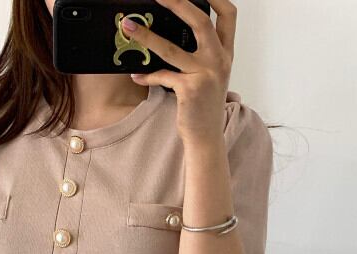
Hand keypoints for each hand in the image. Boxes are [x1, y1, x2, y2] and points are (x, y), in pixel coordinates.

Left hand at [119, 0, 234, 145]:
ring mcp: (204, 75)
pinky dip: (147, 75)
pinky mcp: (189, 90)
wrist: (206, 137)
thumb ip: (200, 54)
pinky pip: (162, 76)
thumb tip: (174, 33)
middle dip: (178, 3)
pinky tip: (136, 74)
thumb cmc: (203, 106)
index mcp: (225, 54)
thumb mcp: (209, 75)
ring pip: (171, 48)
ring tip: (129, 27)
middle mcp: (218, 61)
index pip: (228, 15)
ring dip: (146, 36)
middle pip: (201, 22)